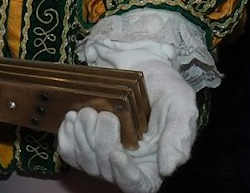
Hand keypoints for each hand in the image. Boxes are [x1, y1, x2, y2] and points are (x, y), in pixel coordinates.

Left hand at [56, 45, 196, 192]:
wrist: (142, 67)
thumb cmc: (166, 89)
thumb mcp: (181, 106)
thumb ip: (179, 137)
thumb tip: (169, 168)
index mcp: (153, 164)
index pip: (137, 185)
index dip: (125, 176)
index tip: (117, 154)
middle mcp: (127, 165)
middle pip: (107, 171)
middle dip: (101, 143)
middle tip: (105, 115)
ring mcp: (103, 156)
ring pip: (86, 161)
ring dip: (83, 137)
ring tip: (88, 112)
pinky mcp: (85, 144)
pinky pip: (69, 151)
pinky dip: (67, 136)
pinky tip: (72, 118)